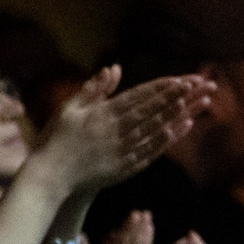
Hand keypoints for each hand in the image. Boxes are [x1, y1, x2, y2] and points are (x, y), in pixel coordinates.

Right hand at [31, 69, 210, 193]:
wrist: (50, 176)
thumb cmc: (56, 139)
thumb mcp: (69, 109)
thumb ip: (93, 89)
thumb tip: (113, 68)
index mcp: (101, 115)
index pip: (136, 97)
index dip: (159, 87)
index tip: (179, 78)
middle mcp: (114, 132)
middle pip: (149, 111)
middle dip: (172, 97)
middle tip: (193, 85)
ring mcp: (120, 151)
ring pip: (152, 130)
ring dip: (172, 115)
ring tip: (191, 103)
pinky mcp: (122, 167)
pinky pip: (148, 151)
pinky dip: (164, 140)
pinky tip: (177, 130)